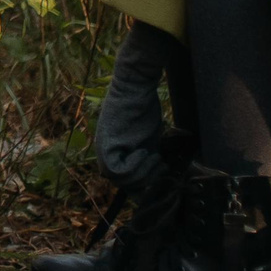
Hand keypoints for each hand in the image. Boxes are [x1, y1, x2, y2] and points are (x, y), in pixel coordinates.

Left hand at [95, 25, 174, 183]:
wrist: (135, 85)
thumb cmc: (144, 107)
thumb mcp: (148, 139)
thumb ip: (149, 157)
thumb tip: (166, 175)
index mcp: (117, 155)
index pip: (127, 183)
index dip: (146, 182)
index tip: (163, 168)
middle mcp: (107, 154)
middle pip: (124, 185)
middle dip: (147, 180)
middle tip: (161, 164)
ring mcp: (104, 150)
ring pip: (120, 181)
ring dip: (142, 173)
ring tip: (155, 156)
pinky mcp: (106, 144)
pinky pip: (116, 171)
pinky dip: (134, 166)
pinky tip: (145, 151)